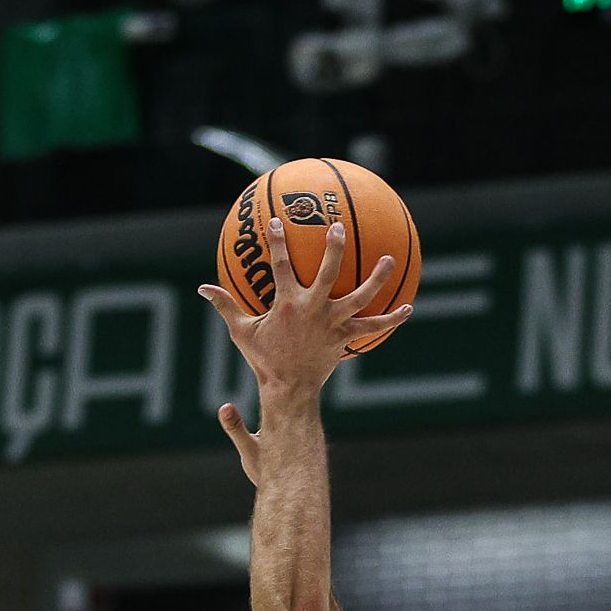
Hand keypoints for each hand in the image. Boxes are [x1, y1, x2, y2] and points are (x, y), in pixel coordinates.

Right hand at [198, 207, 405, 398]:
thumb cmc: (264, 359)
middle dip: (334, 248)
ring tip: (388, 259)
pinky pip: (373, 327)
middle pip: (328, 272)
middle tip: (339, 227)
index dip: (277, 242)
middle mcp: (313, 310)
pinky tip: (408, 308)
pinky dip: (391, 319)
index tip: (277, 220)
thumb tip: (202, 288)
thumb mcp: (242, 332)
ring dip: (376, 279)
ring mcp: (332, 324)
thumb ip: (225, 306)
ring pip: (359, 297)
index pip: (280, 265)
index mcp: (287, 304)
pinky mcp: (345, 338)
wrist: (289, 390)